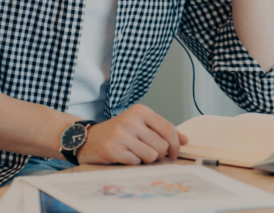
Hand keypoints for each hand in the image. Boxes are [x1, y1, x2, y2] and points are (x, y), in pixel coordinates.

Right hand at [74, 104, 188, 164]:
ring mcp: (120, 134)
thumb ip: (163, 131)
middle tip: (147, 152)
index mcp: (141, 111)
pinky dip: (133, 162)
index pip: (168, 129)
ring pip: (151, 156)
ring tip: (135, 153)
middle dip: (158, 154)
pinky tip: (124, 156)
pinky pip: (136, 162)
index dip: (175, 145)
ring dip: (146, 159)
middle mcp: (131, 120)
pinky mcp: (112, 149)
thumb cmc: (119, 132)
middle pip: (161, 146)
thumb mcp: (141, 125)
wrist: (88, 138)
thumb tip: (185, 140)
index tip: (174, 153)